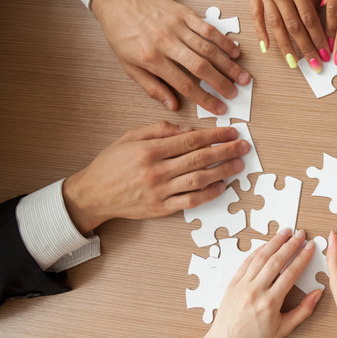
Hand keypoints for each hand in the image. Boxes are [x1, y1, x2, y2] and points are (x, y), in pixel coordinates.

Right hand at [62, 121, 247, 231]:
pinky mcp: (161, 208)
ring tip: (238, 164)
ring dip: (223, 171)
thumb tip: (188, 129)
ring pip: (199, 179)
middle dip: (226, 150)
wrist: (93, 194)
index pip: (191, 140)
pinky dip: (209, 194)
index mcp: (150, 150)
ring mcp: (159, 191)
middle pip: (200, 158)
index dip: (215, 135)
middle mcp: (156, 170)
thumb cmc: (111, 164)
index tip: (232, 131)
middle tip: (244, 146)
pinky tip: (222, 186)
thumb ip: (159, 129)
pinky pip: (190, 201)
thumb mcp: (130, 137)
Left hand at [91, 0, 251, 114]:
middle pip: (200, 67)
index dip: (204, 99)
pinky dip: (223, 40)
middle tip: (236, 94)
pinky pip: (208, 28)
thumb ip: (152, 87)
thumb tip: (173, 106)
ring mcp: (177, 26)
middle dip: (221, 83)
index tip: (220, 108)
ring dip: (228, 65)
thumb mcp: (129, 67)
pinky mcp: (184, 13)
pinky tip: (235, 51)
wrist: (118, 3)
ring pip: (208, 48)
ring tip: (243, 77)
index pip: (184, 84)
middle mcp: (166, 43)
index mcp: (152, 59)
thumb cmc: (123, 36)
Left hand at [205, 229, 321, 337]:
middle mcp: (255, 291)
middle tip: (300, 234)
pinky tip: (266, 245)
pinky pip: (247, 262)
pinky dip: (258, 251)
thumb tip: (318, 294)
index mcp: (270, 302)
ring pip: (261, 258)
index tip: (309, 247)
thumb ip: (303, 310)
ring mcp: (242, 285)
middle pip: (276, 261)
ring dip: (274, 242)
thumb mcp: (283, 329)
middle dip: (290, 245)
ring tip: (285, 232)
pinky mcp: (233, 283)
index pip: (290, 273)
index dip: (302, 258)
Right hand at [240, 0, 329, 71]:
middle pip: (294, 27)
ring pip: (275, 26)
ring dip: (286, 47)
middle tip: (317, 66)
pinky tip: (268, 48)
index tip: (328, 52)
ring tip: (295, 64)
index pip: (310, 18)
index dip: (319, 38)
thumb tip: (321, 17)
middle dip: (307, 49)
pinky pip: (257, 16)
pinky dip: (261, 34)